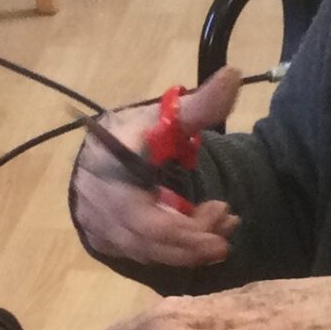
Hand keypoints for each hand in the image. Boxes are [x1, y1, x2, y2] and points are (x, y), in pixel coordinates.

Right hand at [68, 67, 243, 270]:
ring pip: (150, 251)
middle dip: (195, 239)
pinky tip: (202, 237)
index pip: (146, 216)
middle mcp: (102, 206)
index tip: (224, 214)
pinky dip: (176, 250)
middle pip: (151, 239)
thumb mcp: (163, 116)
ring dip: (190, 247)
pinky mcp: (108, 242)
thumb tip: (234, 75)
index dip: (185, 228)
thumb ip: (199, 105)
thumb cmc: (132, 134)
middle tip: (230, 222)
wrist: (96, 153)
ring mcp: (102, 227)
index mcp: (112, 172)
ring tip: (224, 228)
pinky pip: (145, 255)